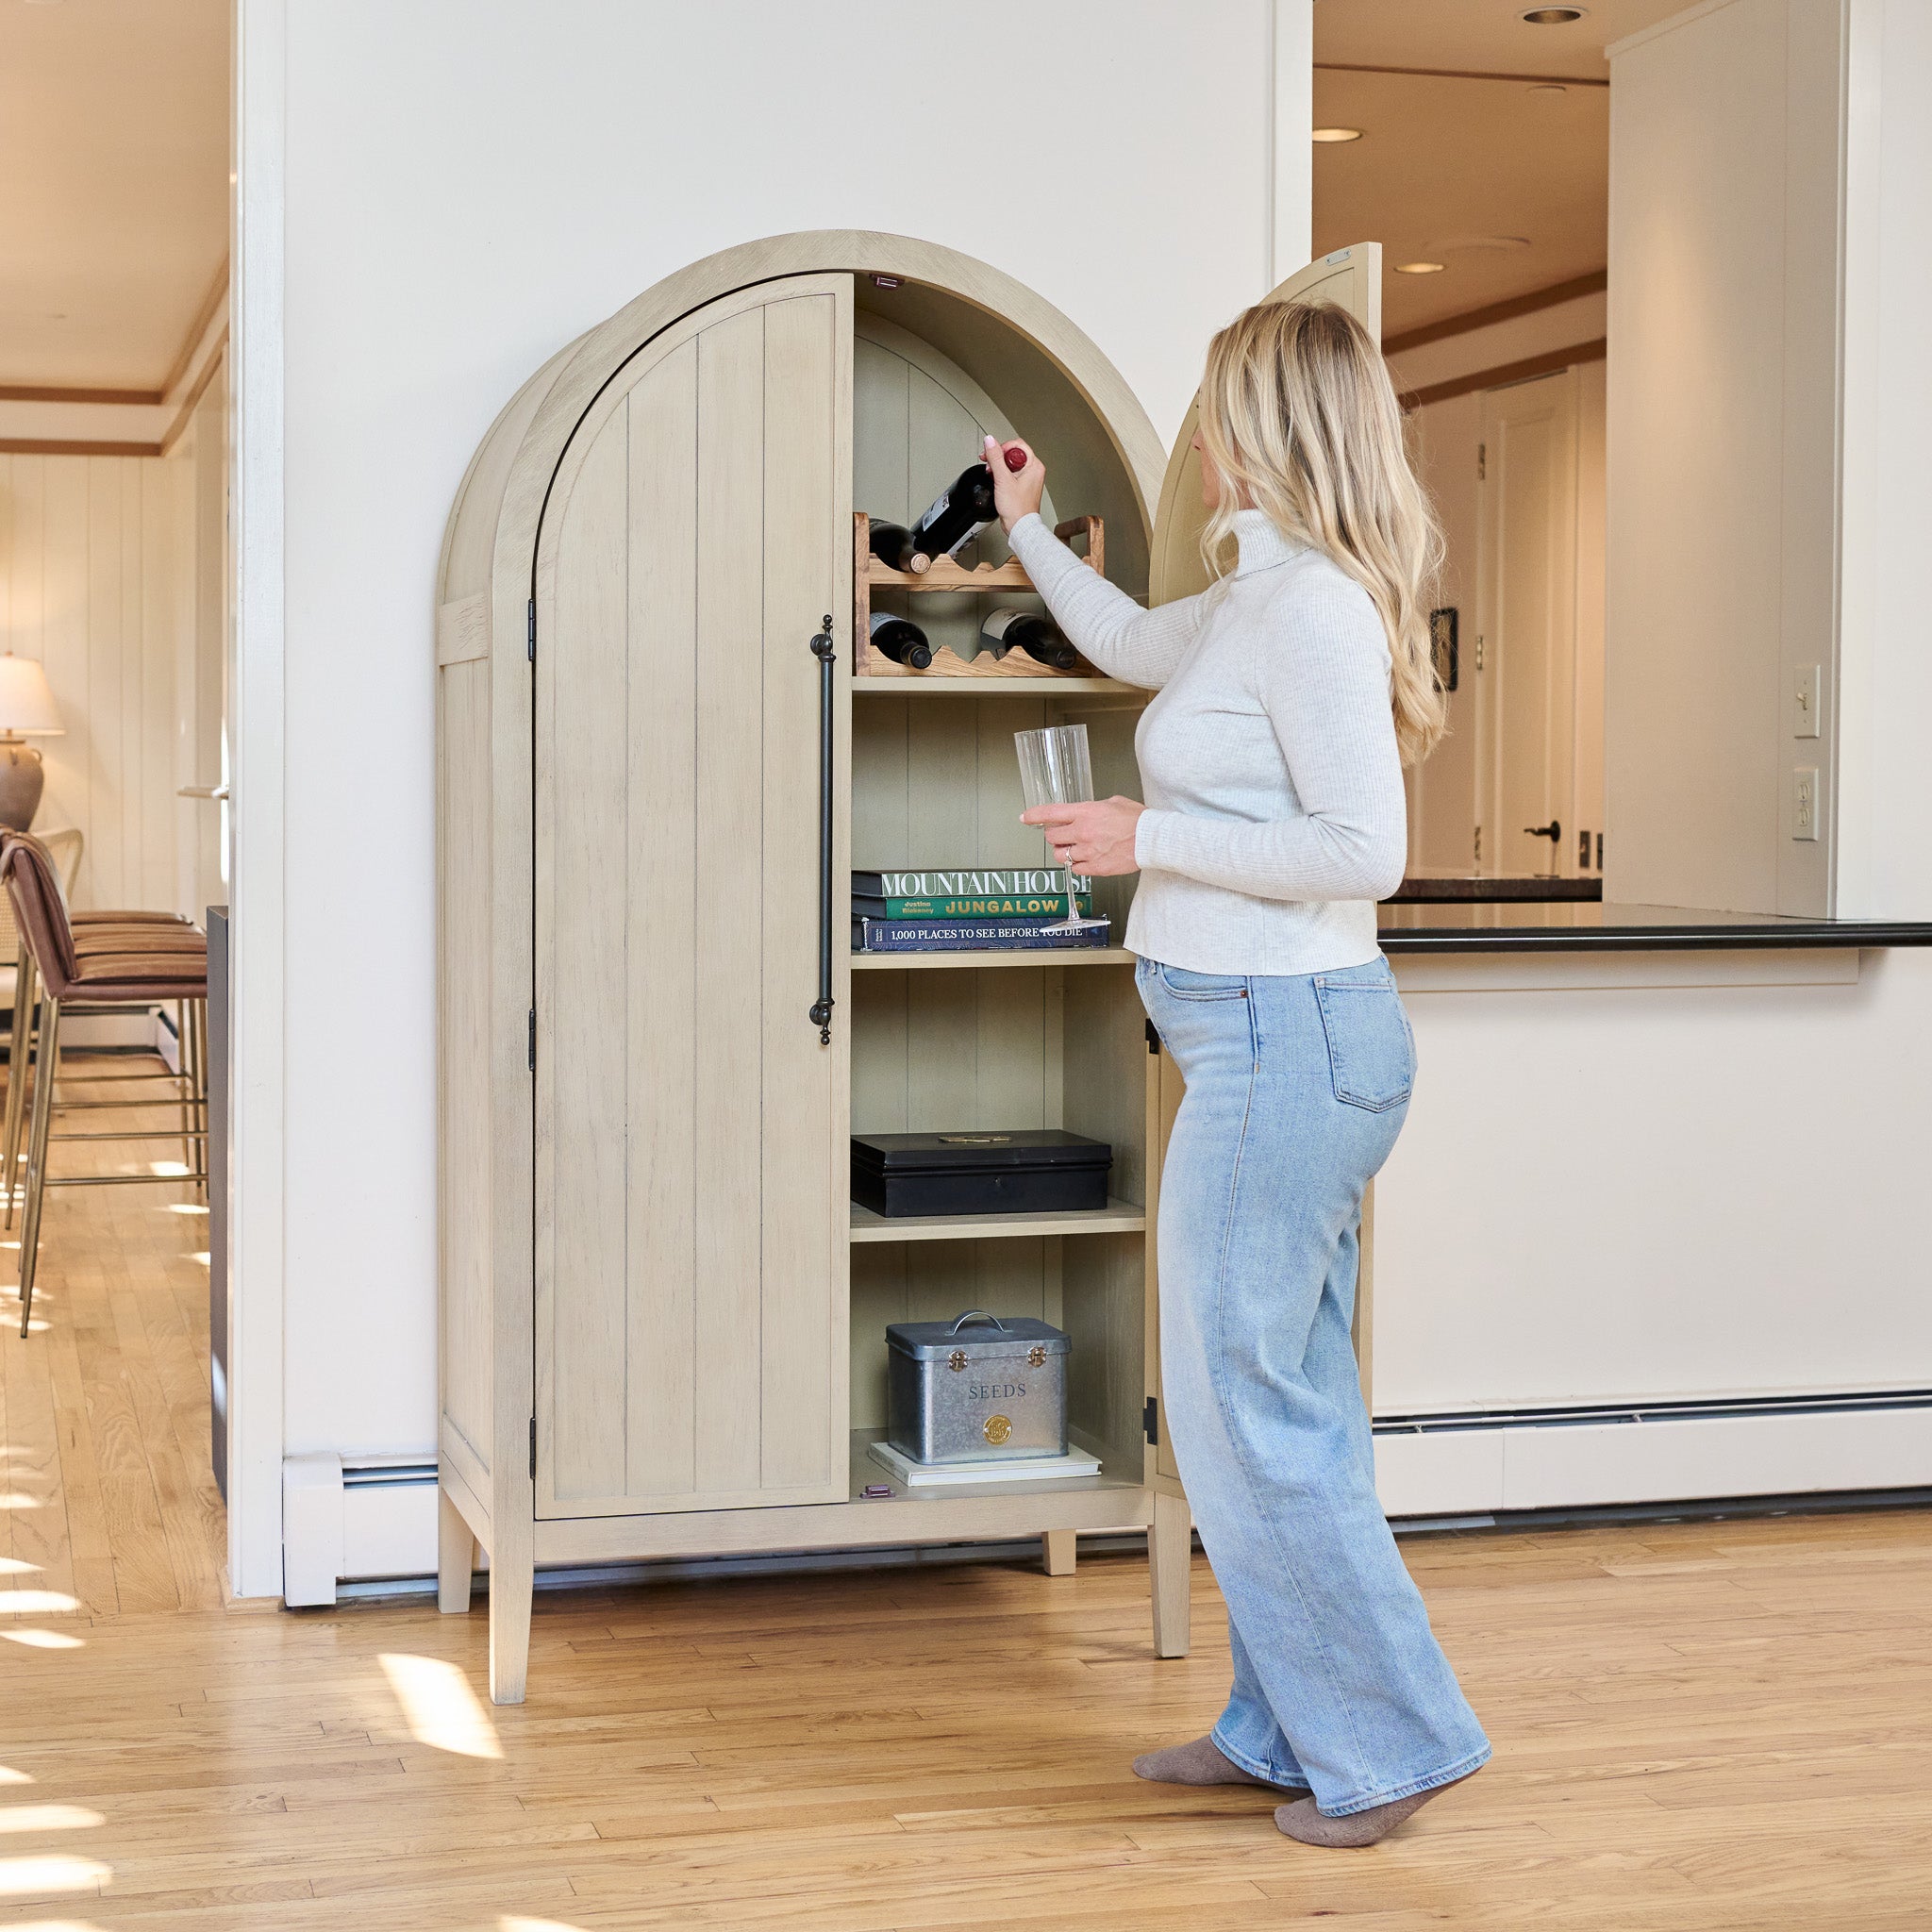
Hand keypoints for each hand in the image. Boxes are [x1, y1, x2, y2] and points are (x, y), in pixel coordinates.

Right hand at [983, 434, 1044, 533]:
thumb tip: (990, 441)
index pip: (1017, 445)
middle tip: (990, 464)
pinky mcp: (1021, 486)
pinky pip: (1010, 474)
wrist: (1019, 526)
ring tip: (992, 475)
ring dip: (998, 467)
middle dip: (998, 458)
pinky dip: (1002, 475)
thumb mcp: (1003, 479)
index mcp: (1034, 466)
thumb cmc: (1017, 508)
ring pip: (1010, 463)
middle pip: (1013, 453)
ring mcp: (1028, 478)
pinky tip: (997, 482)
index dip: (1002, 448)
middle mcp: (1033, 471)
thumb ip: (996, 458)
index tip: (993, 455)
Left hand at [1021, 796, 1143, 876]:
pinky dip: (1078, 865)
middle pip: (1052, 837)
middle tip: (1063, 835)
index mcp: (1086, 813)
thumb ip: (1092, 809)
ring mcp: (1088, 852)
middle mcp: (1083, 832)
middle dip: (1055, 836)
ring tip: (1076, 848)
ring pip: (1061, 856)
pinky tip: (1087, 858)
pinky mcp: (1096, 868)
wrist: (1153, 839)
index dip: (1034, 816)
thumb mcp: (1112, 803)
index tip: (1025, 817)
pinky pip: (1076, 869)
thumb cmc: (1138, 820)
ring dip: (1065, 852)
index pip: (1050, 813)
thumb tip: (1083, 813)